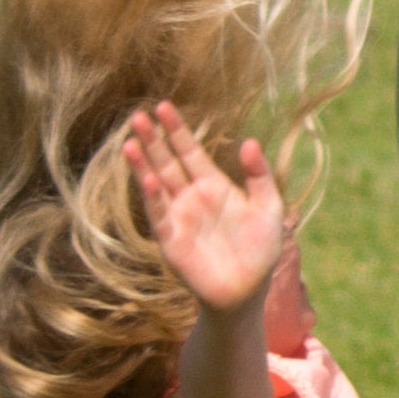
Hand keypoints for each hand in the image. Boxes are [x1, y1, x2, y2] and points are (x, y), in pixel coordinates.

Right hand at [123, 102, 287, 316]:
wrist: (248, 290)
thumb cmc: (260, 249)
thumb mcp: (268, 207)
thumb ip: (259, 175)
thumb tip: (250, 141)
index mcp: (213, 185)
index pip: (189, 151)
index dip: (177, 130)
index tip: (162, 106)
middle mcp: (191, 197)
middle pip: (168, 162)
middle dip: (153, 140)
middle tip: (137, 115)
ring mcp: (178, 217)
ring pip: (157, 184)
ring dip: (143, 164)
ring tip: (130, 142)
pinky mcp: (171, 240)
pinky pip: (158, 214)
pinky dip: (151, 197)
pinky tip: (146, 177)